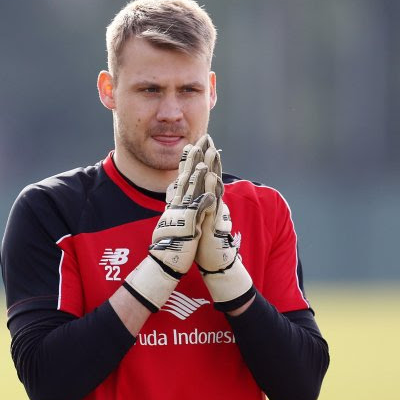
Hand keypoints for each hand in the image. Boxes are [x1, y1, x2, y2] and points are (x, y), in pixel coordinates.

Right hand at [123, 144, 214, 311]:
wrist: (163, 263)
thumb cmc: (170, 243)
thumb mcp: (173, 220)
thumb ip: (175, 204)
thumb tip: (174, 192)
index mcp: (175, 203)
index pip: (182, 176)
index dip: (188, 160)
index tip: (193, 144)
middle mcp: (177, 206)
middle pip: (186, 177)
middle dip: (194, 158)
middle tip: (201, 141)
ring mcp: (181, 215)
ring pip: (190, 192)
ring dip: (197, 177)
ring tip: (204, 161)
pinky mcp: (187, 228)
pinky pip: (196, 214)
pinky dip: (203, 204)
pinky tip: (209, 195)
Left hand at [194, 135, 254, 311]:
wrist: (215, 263)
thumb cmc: (203, 243)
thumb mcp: (195, 220)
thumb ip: (192, 206)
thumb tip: (184, 197)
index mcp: (206, 201)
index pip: (203, 175)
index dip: (199, 159)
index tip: (194, 141)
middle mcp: (213, 202)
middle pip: (212, 174)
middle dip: (209, 155)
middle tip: (206, 136)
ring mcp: (215, 210)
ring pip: (215, 185)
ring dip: (214, 167)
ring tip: (212, 150)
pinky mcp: (215, 220)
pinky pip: (215, 201)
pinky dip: (214, 188)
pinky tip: (213, 176)